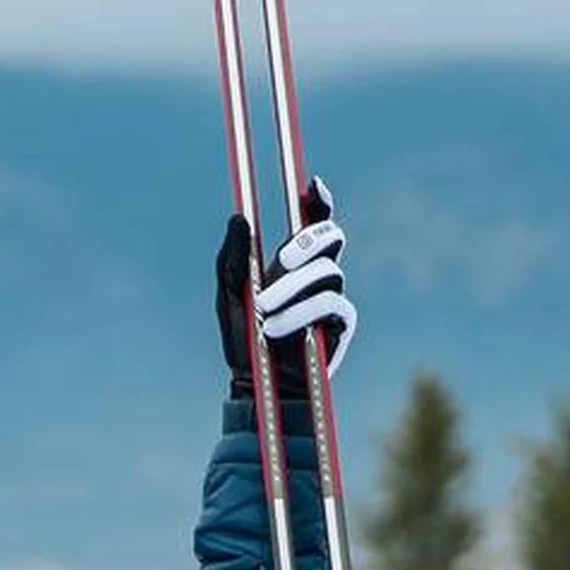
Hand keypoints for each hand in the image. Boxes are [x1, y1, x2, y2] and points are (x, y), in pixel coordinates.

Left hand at [216, 177, 353, 399]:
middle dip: (308, 241)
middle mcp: (318, 273)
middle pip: (331, 237)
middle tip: (282, 260)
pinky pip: (329, 302)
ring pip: (327, 271)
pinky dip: (300, 313)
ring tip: (262, 312)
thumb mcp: (228, 293)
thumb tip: (238, 217)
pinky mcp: (341, 323)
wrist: (255, 383)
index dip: (320, 201)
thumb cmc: (243, 337)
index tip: (313, 186)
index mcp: (294, 261)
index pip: (316, 221)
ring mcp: (333, 296)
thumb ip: (232, 257)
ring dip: (291, 289)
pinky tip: (274, 329)